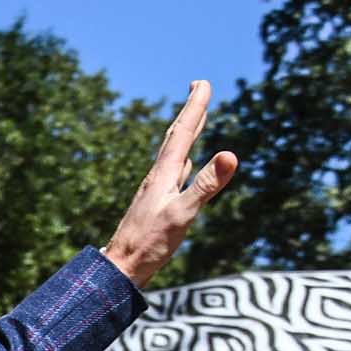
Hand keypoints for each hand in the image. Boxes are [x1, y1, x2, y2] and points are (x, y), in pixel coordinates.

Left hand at [101, 81, 239, 289]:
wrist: (119, 267)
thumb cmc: (149, 244)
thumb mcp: (182, 214)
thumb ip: (206, 185)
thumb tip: (230, 155)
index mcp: (164, 173)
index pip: (183, 132)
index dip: (195, 107)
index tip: (203, 83)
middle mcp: (158, 176)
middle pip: (176, 136)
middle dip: (190, 111)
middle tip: (199, 86)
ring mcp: (157, 190)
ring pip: (175, 152)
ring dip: (186, 132)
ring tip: (195, 118)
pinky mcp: (156, 204)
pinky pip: (174, 172)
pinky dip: (183, 159)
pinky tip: (184, 164)